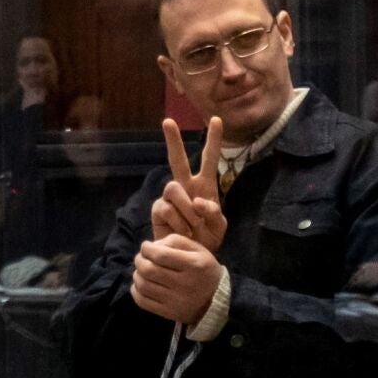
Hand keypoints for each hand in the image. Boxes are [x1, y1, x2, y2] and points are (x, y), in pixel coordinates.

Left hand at [131, 234, 223, 324]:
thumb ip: (176, 241)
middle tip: (141, 257)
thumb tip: (152, 245)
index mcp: (194, 265)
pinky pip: (143, 302)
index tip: (146, 246)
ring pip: (144, 285)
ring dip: (137, 274)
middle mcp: (185, 284)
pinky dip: (136, 291)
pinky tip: (140, 284)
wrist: (217, 301)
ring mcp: (176, 301)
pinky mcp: (169, 313)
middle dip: (139, 260)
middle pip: (149, 270)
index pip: (161, 255)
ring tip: (140, 270)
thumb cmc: (204, 271)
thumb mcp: (198, 250)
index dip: (147, 249)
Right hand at [152, 117, 226, 249]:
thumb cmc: (207, 239)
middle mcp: (185, 187)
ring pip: (173, 187)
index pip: (209, 159)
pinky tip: (183, 232)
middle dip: (173, 140)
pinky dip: (178, 222)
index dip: (213, 140)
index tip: (218, 120)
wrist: (190, 258)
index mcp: (204, 186)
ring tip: (193, 225)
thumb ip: (214, 212)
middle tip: (168, 121)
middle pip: (177, 160)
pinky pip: (167, 208)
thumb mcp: (219, 226)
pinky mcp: (158, 210)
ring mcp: (170, 198)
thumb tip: (197, 201)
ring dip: (186, 208)